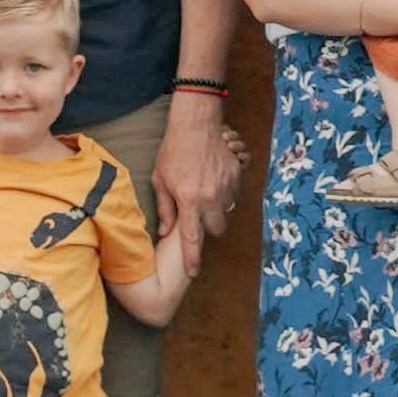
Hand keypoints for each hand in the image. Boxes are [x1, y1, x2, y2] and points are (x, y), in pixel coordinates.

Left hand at [158, 100, 241, 248]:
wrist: (196, 123)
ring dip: (217, 210)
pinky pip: (233, 193)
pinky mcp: (236, 174)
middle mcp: (210, 197)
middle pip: (216, 229)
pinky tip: (213, 181)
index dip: (192, 259)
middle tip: (199, 220)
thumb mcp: (161, 180)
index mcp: (188, 200)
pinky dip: (225, 193)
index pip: (192, 239)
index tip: (192, 273)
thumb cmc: (173, 150)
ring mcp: (226, 186)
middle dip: (210, 230)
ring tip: (204, 195)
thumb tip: (166, 231)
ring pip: (226, 211)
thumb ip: (165, 208)